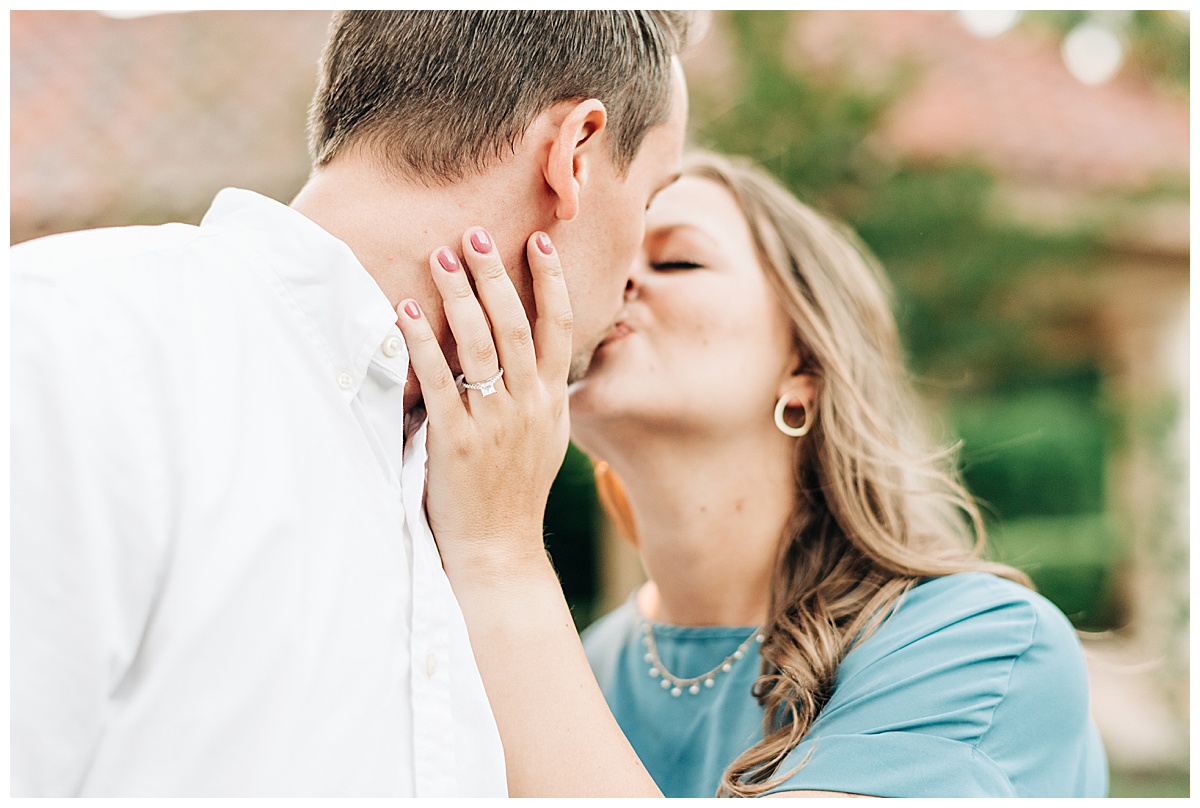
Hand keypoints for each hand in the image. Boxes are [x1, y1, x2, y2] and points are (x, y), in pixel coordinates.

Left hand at [395, 228, 571, 578]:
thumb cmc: (515, 493)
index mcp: (551, 401)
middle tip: (475, 232)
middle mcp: (528, 406)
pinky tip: (405, 312)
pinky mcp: (458, 442)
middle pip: (516, 324)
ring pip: (480, 345)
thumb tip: (536, 358)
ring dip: (459, 295)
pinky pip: (438, 381)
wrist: (500, 551)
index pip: (559, 327)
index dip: (550, 281)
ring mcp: (494, 423)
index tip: (539, 240)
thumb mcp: (545, 439)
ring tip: (440, 255)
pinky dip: (422, 343)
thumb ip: (540, 395)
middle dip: (495, 274)